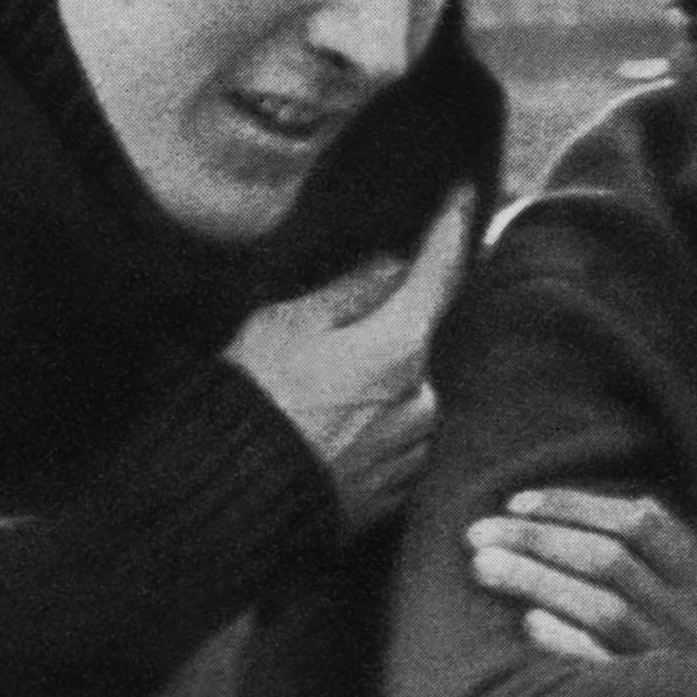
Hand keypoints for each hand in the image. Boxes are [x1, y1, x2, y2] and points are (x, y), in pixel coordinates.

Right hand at [229, 187, 475, 530]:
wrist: (234, 503)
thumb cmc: (255, 403)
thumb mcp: (288, 323)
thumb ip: (350, 290)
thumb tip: (392, 265)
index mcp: (400, 348)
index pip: (440, 273)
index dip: (451, 227)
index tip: (462, 192)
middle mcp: (421, 400)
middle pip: (417, 341)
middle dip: (385, 330)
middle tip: (327, 340)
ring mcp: (412, 450)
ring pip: (408, 392)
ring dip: (378, 383)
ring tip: (314, 399)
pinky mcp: (395, 490)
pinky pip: (395, 441)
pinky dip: (371, 427)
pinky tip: (324, 434)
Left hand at [466, 488, 696, 663]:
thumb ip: (672, 555)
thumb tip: (627, 502)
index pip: (641, 523)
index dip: (575, 506)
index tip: (516, 504)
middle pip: (610, 561)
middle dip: (538, 539)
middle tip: (478, 534)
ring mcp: (677, 664)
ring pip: (603, 608)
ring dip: (537, 580)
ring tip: (484, 567)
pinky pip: (607, 668)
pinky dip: (569, 640)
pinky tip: (529, 624)